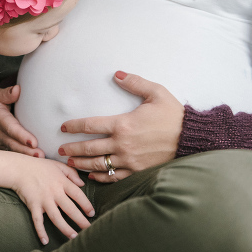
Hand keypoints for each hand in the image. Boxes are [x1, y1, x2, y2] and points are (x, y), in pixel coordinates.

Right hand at [0, 85, 44, 156]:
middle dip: (27, 151)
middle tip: (40, 156)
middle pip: (13, 144)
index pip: (11, 128)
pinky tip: (33, 163)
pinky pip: (11, 155)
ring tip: (40, 161)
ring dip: (25, 157)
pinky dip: (21, 159)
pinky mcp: (0, 149)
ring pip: (12, 152)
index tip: (33, 142)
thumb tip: (18, 89)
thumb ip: (6, 93)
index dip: (22, 136)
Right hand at [12, 159, 94, 244]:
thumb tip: (82, 184)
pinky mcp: (33, 205)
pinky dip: (41, 231)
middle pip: (70, 209)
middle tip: (89, 229)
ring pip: (56, 218)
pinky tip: (45, 241)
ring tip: (74, 237)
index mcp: (62, 182)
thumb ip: (71, 173)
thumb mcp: (58, 165)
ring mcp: (43, 200)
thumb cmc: (39, 166)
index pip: (78, 195)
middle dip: (81, 220)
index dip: (86, 205)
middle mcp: (54, 192)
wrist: (18, 168)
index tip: (92, 213)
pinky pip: (37, 221)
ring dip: (66, 228)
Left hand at [59, 71, 183, 182]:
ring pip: (98, 164)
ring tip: (71, 162)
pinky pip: (114, 176)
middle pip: (89, 148)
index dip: (74, 126)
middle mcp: (122, 144)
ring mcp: (129, 160)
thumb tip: (117, 74)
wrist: (191, 139)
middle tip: (60, 149)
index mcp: (123, 124)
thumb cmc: (174, 115)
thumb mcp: (156, 93)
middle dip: (72, 148)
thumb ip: (135, 82)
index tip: (63, 127)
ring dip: (82, 164)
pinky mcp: (137, 171)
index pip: (91, 125)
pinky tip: (93, 176)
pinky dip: (101, 177)